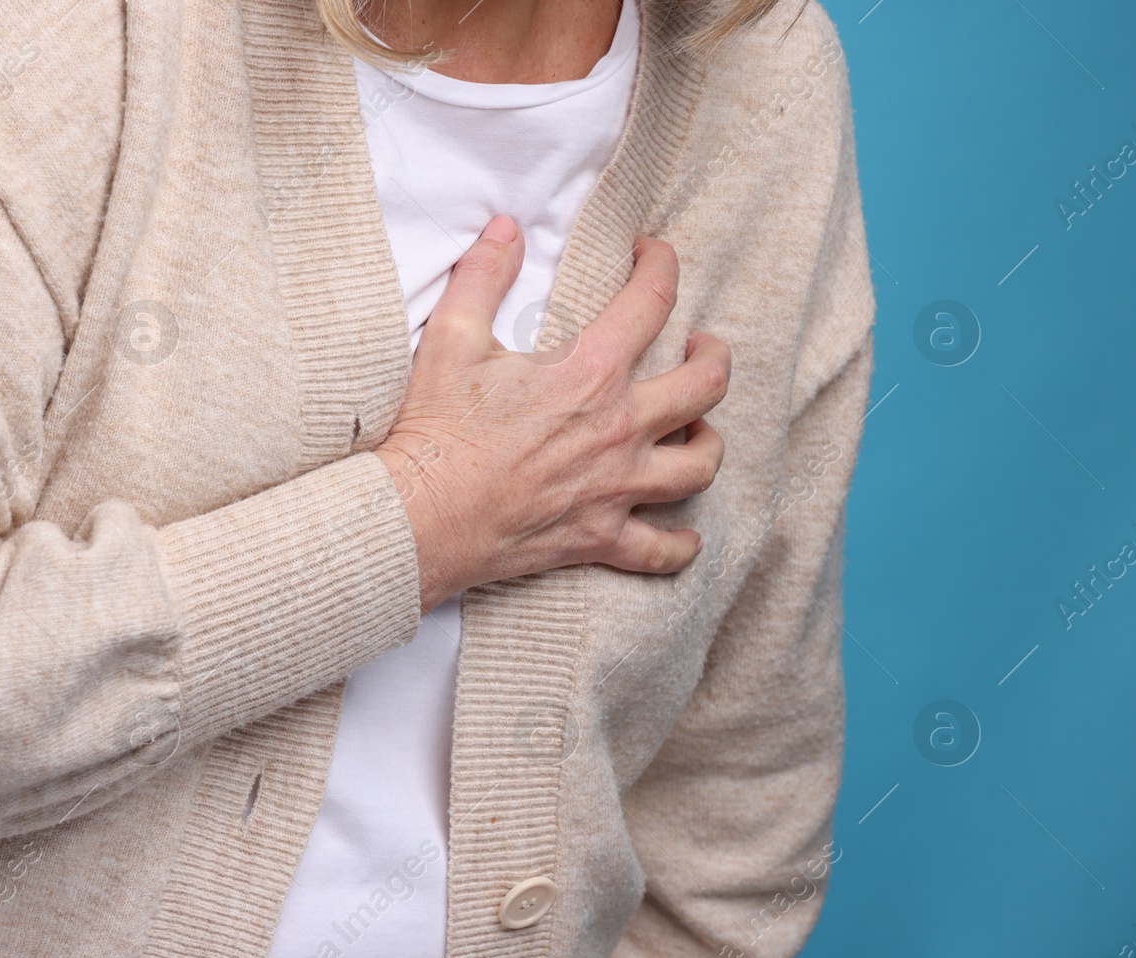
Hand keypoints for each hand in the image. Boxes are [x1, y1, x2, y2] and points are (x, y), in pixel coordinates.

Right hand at [375, 215, 729, 611]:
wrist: (421, 516)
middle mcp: (619, 429)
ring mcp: (616, 488)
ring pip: (700, 465)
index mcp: (590, 372)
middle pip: (706, 386)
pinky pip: (661, 550)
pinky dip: (680, 545)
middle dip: (714, 356)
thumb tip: (505, 229)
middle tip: (701, 347)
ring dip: (709, 441)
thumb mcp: (450, 338)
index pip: (652, 301)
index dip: (660, 264)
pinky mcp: (599, 537)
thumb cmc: (435, 430)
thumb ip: (483, 276)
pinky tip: (684, 534)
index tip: (652, 254)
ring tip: (699, 428)